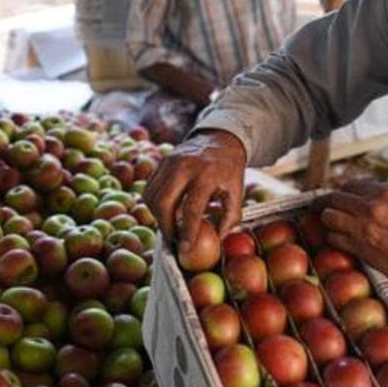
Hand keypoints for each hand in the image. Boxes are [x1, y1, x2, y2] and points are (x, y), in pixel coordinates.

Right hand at [143, 130, 246, 254]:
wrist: (219, 139)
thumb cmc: (229, 169)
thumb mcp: (237, 191)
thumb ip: (230, 216)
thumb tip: (217, 238)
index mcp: (206, 174)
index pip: (191, 209)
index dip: (187, 231)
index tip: (186, 247)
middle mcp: (184, 166)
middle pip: (163, 203)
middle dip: (166, 226)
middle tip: (175, 238)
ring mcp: (169, 162)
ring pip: (152, 196)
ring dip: (158, 217)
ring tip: (171, 226)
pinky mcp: (161, 162)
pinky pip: (149, 188)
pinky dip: (154, 204)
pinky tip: (166, 211)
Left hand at [317, 179, 387, 296]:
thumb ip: (384, 199)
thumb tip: (365, 196)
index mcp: (385, 193)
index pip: (351, 184)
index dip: (342, 191)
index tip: (339, 196)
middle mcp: (371, 207)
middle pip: (334, 198)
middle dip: (325, 203)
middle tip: (320, 208)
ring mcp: (363, 228)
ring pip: (329, 217)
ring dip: (327, 221)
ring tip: (330, 226)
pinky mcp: (360, 248)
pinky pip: (334, 239)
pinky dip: (332, 240)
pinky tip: (336, 241)